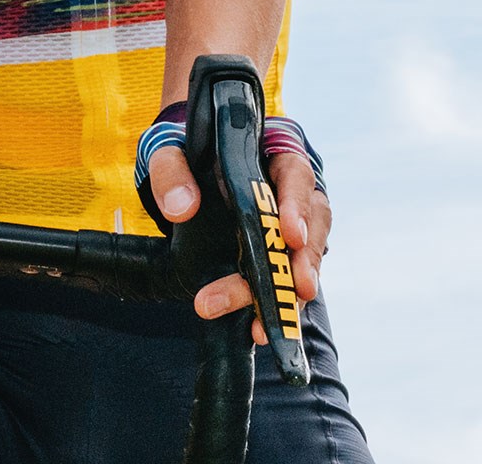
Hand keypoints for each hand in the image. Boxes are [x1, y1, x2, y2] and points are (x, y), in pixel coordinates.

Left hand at [142, 145, 329, 340]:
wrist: (190, 173)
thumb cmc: (189, 156)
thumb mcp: (173, 153)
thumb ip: (171, 172)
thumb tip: (181, 207)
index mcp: (275, 156)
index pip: (296, 176)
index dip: (298, 206)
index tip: (290, 236)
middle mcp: (292, 192)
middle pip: (310, 225)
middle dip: (304, 260)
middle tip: (297, 288)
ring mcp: (290, 226)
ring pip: (304, 258)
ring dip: (291, 292)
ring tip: (268, 323)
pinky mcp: (280, 254)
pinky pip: (287, 279)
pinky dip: (277, 305)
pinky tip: (260, 328)